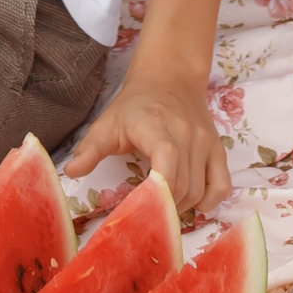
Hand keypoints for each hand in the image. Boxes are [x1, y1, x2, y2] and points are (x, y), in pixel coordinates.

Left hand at [64, 63, 232, 217]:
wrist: (169, 78)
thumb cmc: (134, 106)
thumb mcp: (107, 123)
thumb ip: (90, 149)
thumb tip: (71, 172)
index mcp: (156, 127)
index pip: (167, 162)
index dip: (158, 191)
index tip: (141, 209)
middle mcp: (186, 133)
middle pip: (182, 186)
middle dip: (164, 208)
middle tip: (146, 214)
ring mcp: (205, 141)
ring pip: (200, 189)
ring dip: (182, 207)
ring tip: (163, 207)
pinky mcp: (217, 148)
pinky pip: (222, 184)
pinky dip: (210, 200)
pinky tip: (193, 202)